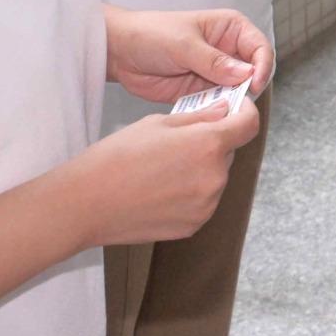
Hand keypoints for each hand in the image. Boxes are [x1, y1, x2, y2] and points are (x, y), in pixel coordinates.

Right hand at [60, 95, 259, 246]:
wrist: (85, 204)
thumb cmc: (117, 157)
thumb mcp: (158, 123)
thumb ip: (199, 118)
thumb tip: (224, 112)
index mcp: (208, 145)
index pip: (249, 125)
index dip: (245, 113)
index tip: (236, 109)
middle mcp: (214, 178)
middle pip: (228, 152)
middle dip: (212, 143)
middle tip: (180, 141)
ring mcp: (206, 206)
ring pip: (215, 178)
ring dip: (201, 169)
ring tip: (163, 168)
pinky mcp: (193, 225)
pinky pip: (202, 201)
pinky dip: (190, 192)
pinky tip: (160, 190)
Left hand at [105, 4, 272, 103]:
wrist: (119, 51)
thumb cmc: (152, 35)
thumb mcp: (184, 45)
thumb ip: (215, 61)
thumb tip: (247, 74)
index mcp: (231, 29)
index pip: (259, 47)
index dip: (263, 66)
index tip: (254, 85)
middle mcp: (228, 51)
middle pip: (253, 72)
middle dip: (249, 88)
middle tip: (239, 104)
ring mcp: (215, 73)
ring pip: (236, 92)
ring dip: (232, 103)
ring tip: (221, 113)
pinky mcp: (201, 92)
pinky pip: (216, 104)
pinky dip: (215, 112)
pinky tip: (207, 117)